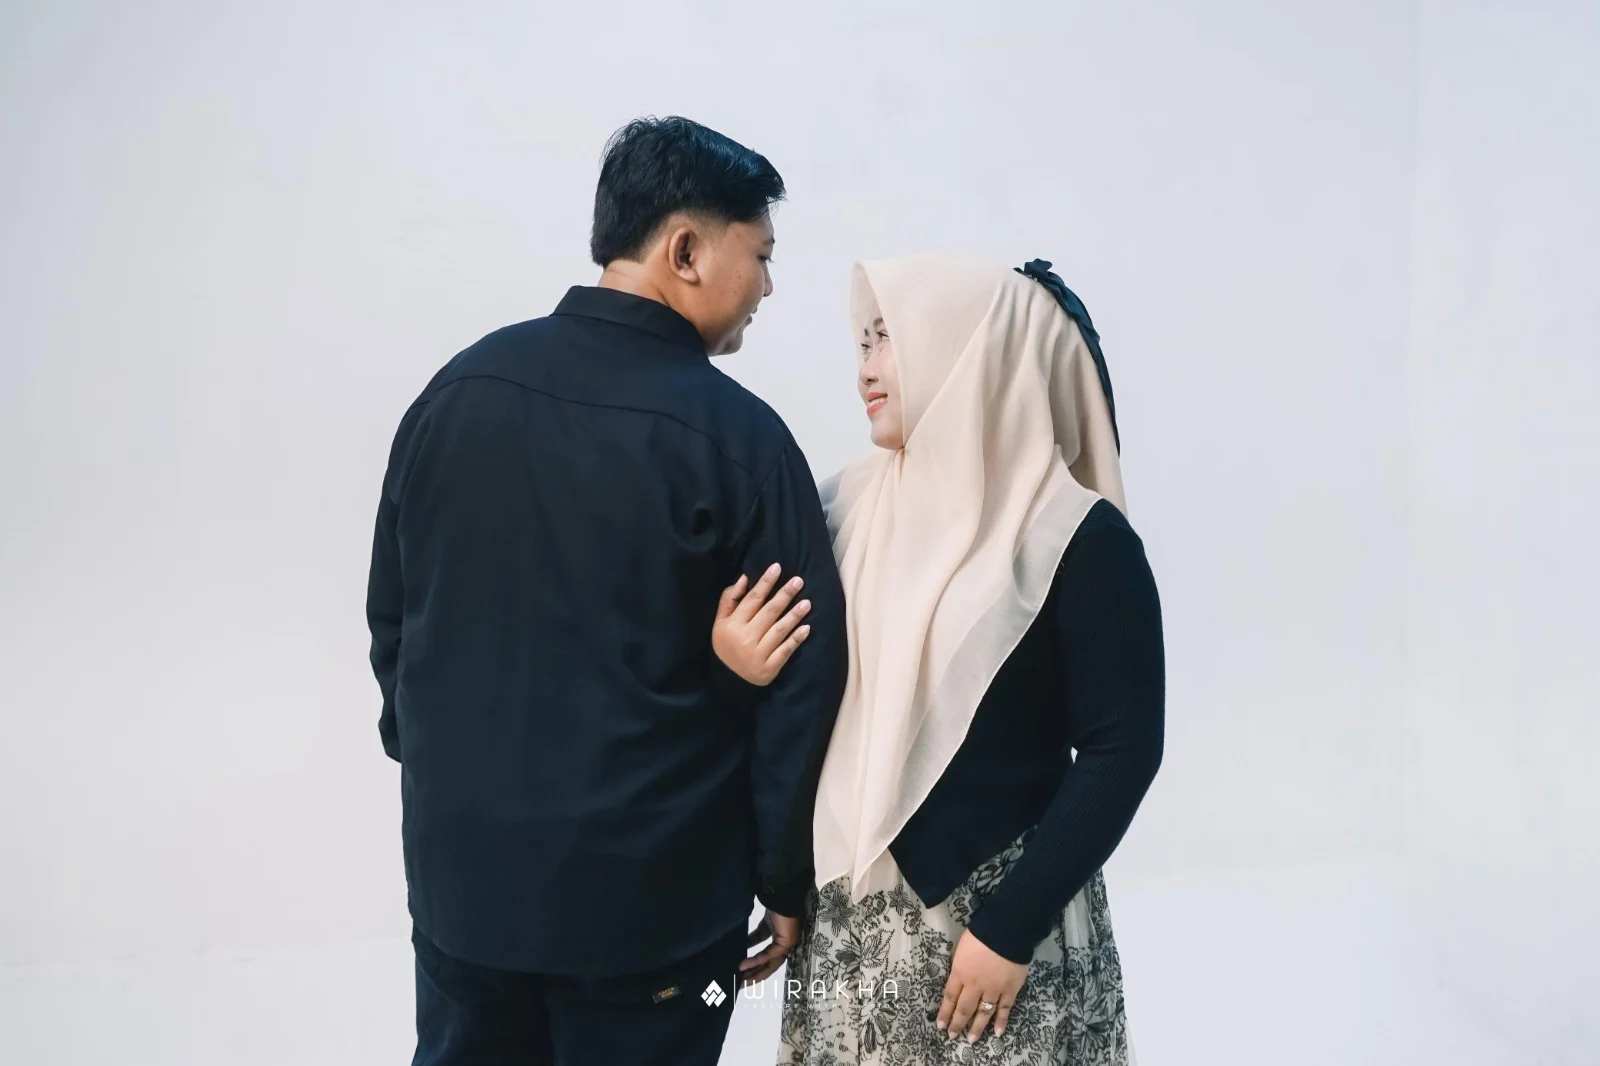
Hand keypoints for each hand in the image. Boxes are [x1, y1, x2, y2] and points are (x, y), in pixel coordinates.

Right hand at [712, 563, 811, 685]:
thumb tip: (744, 578)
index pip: (752, 599)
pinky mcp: (769, 668)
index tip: (777, 567)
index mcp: (732, 625)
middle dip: (784, 595)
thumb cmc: (727, 644)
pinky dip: (796, 639)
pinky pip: (785, 651)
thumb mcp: (720, 622)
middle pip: (769, 612)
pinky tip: (807, 628)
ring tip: (807, 602)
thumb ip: (729, 599)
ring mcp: (758, 654)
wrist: (729, 680)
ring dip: (794, 615)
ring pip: (779, 630)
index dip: (765, 582)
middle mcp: (745, 638)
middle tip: (799, 581)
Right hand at [739, 909, 799, 985]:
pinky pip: (768, 955)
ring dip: (755, 973)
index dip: (754, 965)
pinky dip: (755, 961)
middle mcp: (784, 945)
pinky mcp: (785, 943)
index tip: (741, 972)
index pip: (765, 957)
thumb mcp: (762, 926)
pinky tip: (744, 966)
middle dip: (755, 975)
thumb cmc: (775, 907)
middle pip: (768, 965)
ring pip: (770, 964)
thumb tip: (742, 946)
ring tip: (742, 980)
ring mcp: (786, 945)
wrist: (783, 897)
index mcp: (779, 940)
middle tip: (740, 984)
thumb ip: (755, 938)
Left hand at [936, 930, 1029, 1041]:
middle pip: (964, 1009)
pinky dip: (1001, 1021)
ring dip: (977, 1027)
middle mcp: (975, 985)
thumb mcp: (961, 949)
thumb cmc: (980, 935)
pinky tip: (998, 1032)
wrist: (1006, 931)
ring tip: (972, 1039)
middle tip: (953, 1036)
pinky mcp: (1010, 990)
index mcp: (960, 973)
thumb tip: (958, 978)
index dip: (945, 1012)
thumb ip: (959, 966)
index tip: (940, 1025)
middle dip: (957, 1024)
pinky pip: (1005, 1009)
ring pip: (983, 1013)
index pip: (950, 997)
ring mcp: (993, 989)